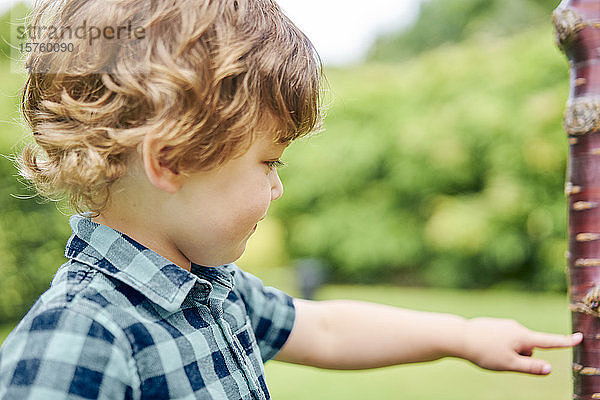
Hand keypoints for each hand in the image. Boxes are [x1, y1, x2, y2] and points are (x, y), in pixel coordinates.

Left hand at [460, 317, 582, 374]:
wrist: (459, 336)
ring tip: (490, 352)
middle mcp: (516, 327)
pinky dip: (499, 347)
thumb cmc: (484, 351)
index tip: (580, 337)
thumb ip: (530, 367)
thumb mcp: (509, 364)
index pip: (548, 341)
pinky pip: (505, 341)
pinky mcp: (496, 325)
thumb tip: (549, 369)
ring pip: (516, 345)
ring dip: (509, 352)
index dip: (565, 341)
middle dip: (522, 356)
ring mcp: (505, 325)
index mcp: (522, 336)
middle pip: (528, 348)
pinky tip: (485, 346)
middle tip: (501, 359)